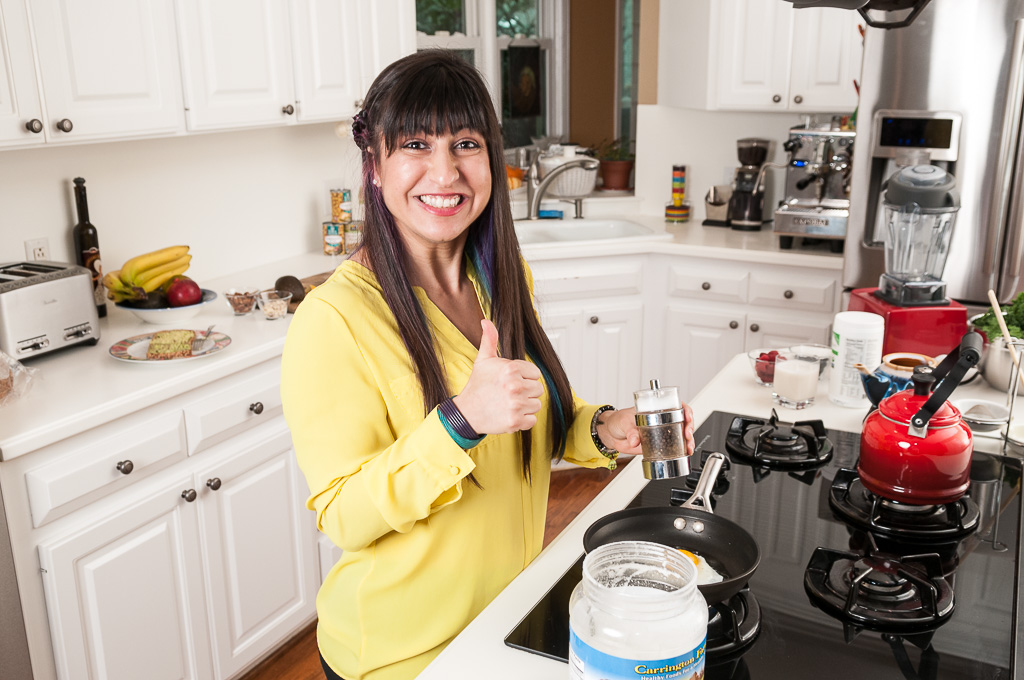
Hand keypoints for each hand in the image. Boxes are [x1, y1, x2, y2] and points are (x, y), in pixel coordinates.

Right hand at [453, 320, 543, 434]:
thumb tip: (486, 321)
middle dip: (526, 392)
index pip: (535, 373)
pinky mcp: (516, 421)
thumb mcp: (483, 360)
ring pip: (536, 404)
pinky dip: (523, 420)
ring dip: (525, 406)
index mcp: (511, 369)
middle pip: (538, 389)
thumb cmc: (478, 386)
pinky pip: (532, 420)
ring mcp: (516, 405)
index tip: (510, 381)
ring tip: (508, 403)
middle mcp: (515, 386)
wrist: (467, 412)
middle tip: (508, 394)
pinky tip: (510, 414)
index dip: (524, 377)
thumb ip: (489, 339)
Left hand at [597, 402, 696, 455]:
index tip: (687, 416)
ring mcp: (661, 433)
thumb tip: (635, 440)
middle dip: (689, 428)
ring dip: (688, 441)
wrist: (612, 434)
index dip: (685, 410)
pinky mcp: (658, 445)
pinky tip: (685, 453)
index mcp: (655, 410)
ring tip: (688, 447)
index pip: (676, 406)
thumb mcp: (624, 422)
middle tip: (687, 435)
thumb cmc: (618, 420)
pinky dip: (681, 450)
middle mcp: (661, 420)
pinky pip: (673, 447)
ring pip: (681, 435)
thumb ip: (630, 431)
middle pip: (683, 421)